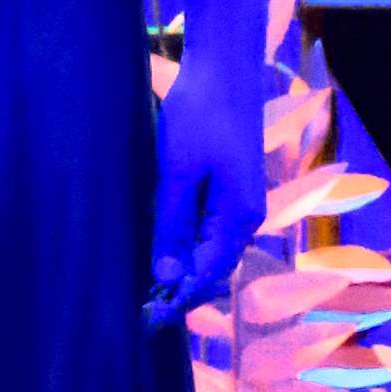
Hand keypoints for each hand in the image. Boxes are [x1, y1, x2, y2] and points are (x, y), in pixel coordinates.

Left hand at [149, 40, 264, 326]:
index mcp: (239, 217)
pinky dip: (188, 245)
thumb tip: (165, 278)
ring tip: (149, 291)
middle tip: (143, 315)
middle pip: (214, 268)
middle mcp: (246, 216)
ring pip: (211, 250)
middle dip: (182, 291)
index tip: (148, 322)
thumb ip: (171, 225)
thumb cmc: (199, 116)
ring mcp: (240, 202)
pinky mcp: (230, 187)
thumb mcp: (176, 173)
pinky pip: (210, 229)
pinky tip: (165, 250)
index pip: (208, 275)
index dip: (179, 302)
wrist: (224, 68)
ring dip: (184, 270)